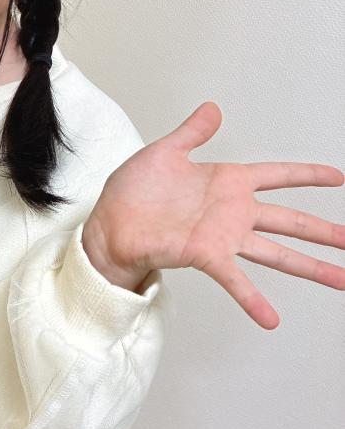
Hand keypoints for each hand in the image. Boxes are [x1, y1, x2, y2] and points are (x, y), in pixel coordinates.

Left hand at [83, 102, 344, 329]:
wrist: (108, 223)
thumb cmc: (132, 192)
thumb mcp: (164, 152)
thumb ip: (192, 133)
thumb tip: (212, 109)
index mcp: (227, 182)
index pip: (277, 175)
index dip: (307, 175)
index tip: (338, 178)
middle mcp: (232, 212)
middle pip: (290, 220)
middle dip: (324, 231)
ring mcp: (223, 236)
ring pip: (278, 253)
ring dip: (310, 267)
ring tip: (342, 280)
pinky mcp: (206, 256)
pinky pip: (236, 280)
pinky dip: (253, 300)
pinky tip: (272, 319)